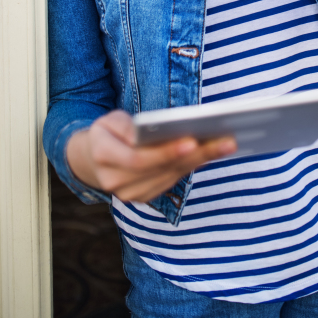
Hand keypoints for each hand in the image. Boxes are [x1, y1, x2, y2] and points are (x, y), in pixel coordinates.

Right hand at [66, 109, 236, 202]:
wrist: (92, 158)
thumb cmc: (107, 132)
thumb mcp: (110, 120)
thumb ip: (128, 125)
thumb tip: (153, 129)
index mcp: (103, 156)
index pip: (139, 159)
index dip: (166, 152)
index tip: (192, 140)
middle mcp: (115, 182)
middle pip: (162, 169)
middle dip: (196, 154)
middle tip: (224, 141)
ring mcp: (130, 194)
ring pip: (171, 176)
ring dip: (201, 160)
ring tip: (225, 144)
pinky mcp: (144, 197)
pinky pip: (172, 181)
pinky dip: (193, 166)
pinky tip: (211, 153)